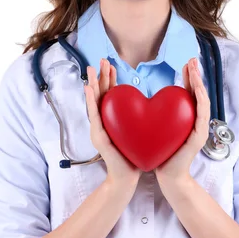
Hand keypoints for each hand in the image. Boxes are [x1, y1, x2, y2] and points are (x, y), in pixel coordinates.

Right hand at [84, 58, 141, 186]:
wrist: (127, 176)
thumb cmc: (134, 154)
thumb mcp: (137, 130)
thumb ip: (138, 117)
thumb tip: (149, 104)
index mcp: (112, 118)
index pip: (110, 94)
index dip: (109, 79)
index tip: (111, 64)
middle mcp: (103, 121)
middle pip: (99, 94)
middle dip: (99, 77)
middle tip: (99, 61)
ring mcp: (98, 128)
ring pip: (93, 102)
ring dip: (92, 85)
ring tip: (91, 71)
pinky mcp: (98, 135)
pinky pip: (94, 115)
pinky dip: (91, 102)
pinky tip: (89, 90)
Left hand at [154, 57, 210, 183]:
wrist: (167, 175)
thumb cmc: (160, 152)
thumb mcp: (155, 127)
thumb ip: (155, 113)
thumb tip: (146, 98)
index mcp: (185, 116)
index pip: (188, 91)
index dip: (188, 76)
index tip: (186, 62)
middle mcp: (194, 119)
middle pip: (198, 92)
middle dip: (195, 75)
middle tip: (192, 59)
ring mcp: (199, 127)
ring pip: (202, 100)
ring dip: (199, 84)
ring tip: (195, 70)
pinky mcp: (199, 136)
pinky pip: (202, 114)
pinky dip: (200, 100)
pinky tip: (196, 90)